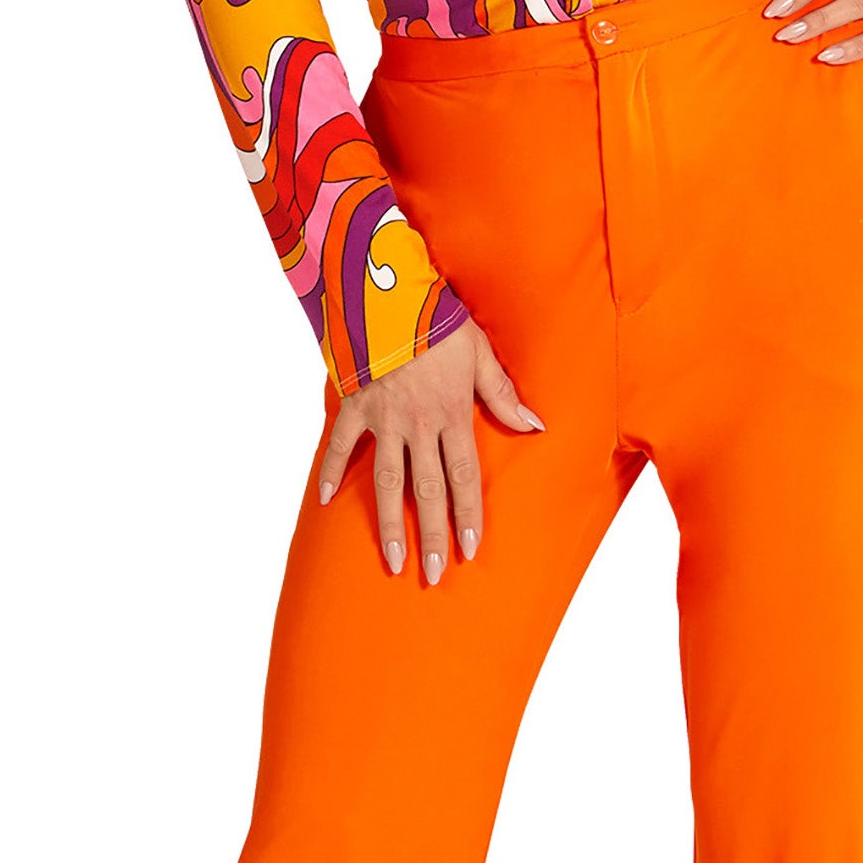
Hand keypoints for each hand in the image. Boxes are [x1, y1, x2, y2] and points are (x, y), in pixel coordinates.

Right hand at [317, 318, 543, 587]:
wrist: (388, 286)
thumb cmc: (438, 319)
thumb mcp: (479, 351)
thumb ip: (503, 394)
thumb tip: (535, 426)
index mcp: (450, 414)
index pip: (463, 477)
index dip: (468, 515)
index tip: (470, 550)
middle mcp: (417, 424)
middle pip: (427, 491)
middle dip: (432, 536)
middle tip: (434, 575)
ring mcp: (382, 419)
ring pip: (387, 482)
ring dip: (390, 525)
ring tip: (393, 561)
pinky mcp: (354, 405)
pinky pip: (340, 445)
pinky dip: (331, 472)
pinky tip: (326, 503)